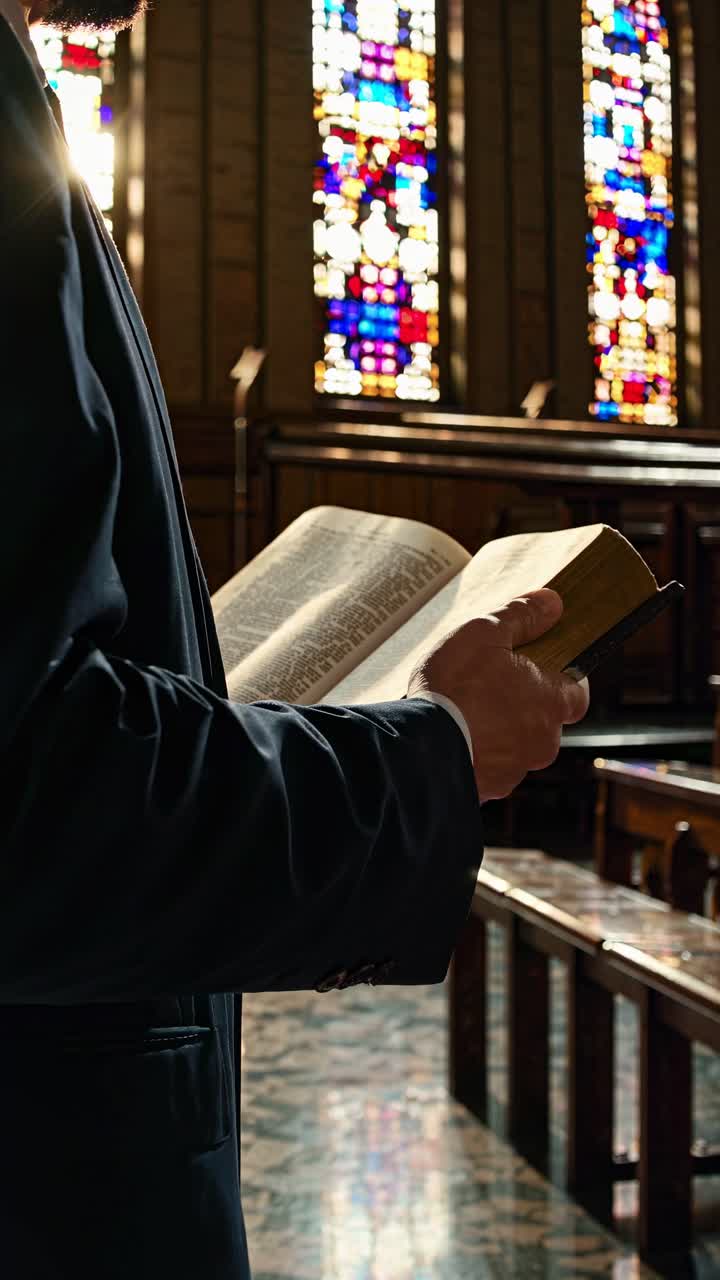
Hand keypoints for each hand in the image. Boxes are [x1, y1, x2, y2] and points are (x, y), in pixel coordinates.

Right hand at [407, 589, 589, 802]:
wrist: (420, 748)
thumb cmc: (455, 687)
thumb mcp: (485, 633)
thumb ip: (522, 616)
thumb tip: (553, 603)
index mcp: (551, 702)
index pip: (577, 693)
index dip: (561, 679)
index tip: (539, 668)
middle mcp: (543, 741)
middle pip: (543, 720)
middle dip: (522, 705)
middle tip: (489, 686)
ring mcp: (517, 769)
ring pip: (516, 745)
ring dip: (498, 731)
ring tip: (464, 712)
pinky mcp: (489, 789)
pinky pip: (491, 767)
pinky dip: (478, 754)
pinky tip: (454, 738)